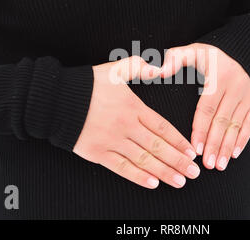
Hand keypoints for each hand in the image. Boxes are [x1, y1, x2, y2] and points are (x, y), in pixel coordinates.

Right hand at [73, 56, 199, 188]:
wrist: (55, 99)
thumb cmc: (86, 84)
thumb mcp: (115, 69)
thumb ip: (140, 67)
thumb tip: (160, 67)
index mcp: (133, 107)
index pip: (162, 127)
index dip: (179, 141)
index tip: (191, 152)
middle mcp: (126, 126)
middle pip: (157, 147)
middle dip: (178, 161)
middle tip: (194, 172)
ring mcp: (112, 141)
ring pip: (143, 160)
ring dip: (164, 171)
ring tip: (180, 181)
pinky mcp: (98, 153)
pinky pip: (121, 168)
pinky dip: (138, 176)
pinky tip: (152, 183)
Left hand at [160, 43, 249, 170]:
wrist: (244, 48)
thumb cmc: (212, 53)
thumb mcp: (194, 50)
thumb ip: (175, 58)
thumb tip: (159, 71)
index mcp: (218, 77)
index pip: (206, 109)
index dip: (200, 129)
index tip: (194, 149)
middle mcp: (236, 87)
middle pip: (222, 121)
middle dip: (214, 145)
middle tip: (206, 165)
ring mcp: (248, 94)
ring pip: (236, 125)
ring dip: (227, 147)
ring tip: (218, 165)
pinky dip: (242, 139)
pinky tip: (234, 154)